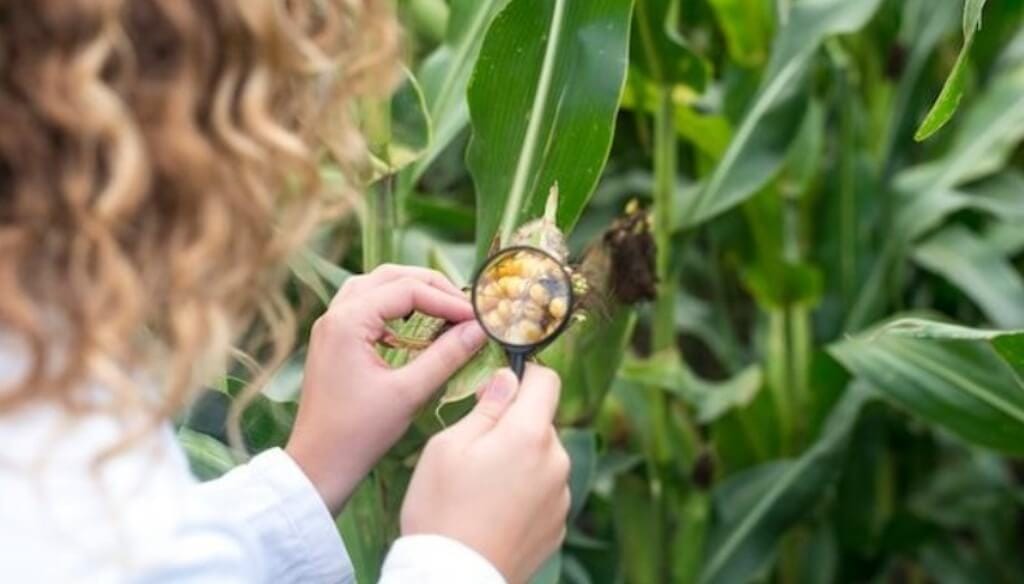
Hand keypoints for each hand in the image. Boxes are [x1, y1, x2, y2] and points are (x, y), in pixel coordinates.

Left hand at [286, 264, 487, 513]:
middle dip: (431, 287)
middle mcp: (336, 314)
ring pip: (376, 286)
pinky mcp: (334, 340)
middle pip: (390, 277)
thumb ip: (446, 356)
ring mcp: (332, 326)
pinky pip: (366, 306)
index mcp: (348, 321)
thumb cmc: (359, 433)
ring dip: (411, 291)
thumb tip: (478, 329)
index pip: (408, 290)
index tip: (477, 317)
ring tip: (443, 308)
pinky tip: (415, 327)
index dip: (447, 300)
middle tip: (464, 307)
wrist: (318, 464)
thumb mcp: (409, 393)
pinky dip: (394, 307)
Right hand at [400, 365, 570, 583]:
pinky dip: (525, 490)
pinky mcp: (558, 524)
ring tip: (483, 486)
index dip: (524, 377)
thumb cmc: (442, 509)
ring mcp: (560, 495)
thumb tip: (508, 379)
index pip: (548, 381)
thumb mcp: (448, 446)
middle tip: (476, 448)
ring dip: (521, 459)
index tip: (499, 388)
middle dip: (515, 425)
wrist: (452, 578)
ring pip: (544, 457)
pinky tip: (495, 509)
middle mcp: (556, 461)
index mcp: (530, 435)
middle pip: (543, 422)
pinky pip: (544, 490)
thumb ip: (486, 407)